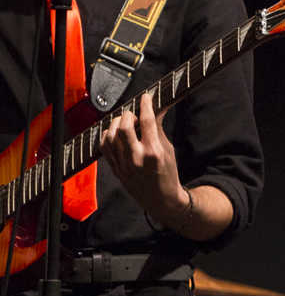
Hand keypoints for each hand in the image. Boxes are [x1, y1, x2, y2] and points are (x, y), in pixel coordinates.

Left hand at [100, 91, 190, 227]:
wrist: (161, 199)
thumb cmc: (168, 174)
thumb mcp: (168, 150)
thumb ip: (158, 129)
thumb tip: (156, 110)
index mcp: (154, 152)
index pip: (147, 121)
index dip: (146, 105)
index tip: (146, 97)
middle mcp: (136, 157)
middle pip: (124, 127)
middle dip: (128, 114)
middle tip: (134, 113)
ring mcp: (123, 164)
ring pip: (111, 135)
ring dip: (116, 123)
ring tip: (124, 122)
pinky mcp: (115, 168)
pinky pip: (104, 146)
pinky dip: (107, 135)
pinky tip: (114, 133)